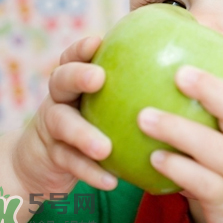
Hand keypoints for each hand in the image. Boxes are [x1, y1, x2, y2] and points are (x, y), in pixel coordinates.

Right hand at [13, 37, 117, 200]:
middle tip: (98, 77)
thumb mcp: (104, 101)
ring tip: (104, 147)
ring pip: (62, 124)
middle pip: (60, 80)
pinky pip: (69, 163)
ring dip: (83, 134)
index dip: (81, 48)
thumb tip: (179, 64)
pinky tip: (111, 181)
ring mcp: (51, 127)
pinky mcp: (51, 156)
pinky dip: (90, 172)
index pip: (73, 57)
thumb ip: (130, 84)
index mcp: (74, 81)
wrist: (44, 161)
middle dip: (77, 75)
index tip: (98, 41)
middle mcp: (60, 98)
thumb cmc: (90, 122)